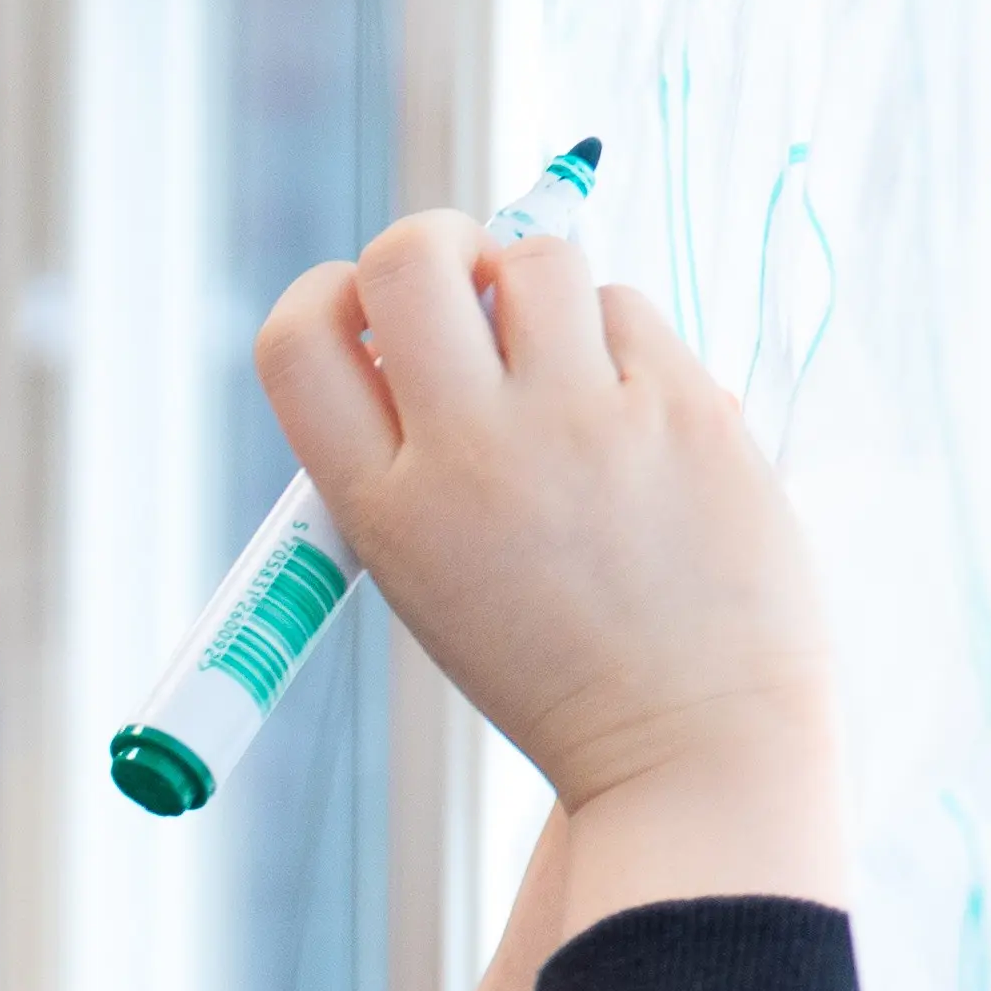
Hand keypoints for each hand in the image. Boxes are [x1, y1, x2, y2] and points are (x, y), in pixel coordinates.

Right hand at [259, 213, 846, 912]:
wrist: (691, 746)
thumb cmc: (555, 664)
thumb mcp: (427, 577)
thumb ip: (404, 456)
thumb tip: (404, 319)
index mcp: (386, 511)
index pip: (299, 339)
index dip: (328, 295)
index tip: (370, 312)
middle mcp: (471, 456)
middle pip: (410, 257)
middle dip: (434, 245)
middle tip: (469, 286)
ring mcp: (583, 426)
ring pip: (535, 259)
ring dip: (539, 286)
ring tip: (566, 360)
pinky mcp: (682, 408)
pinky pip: (630, 307)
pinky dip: (624, 343)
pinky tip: (636, 417)